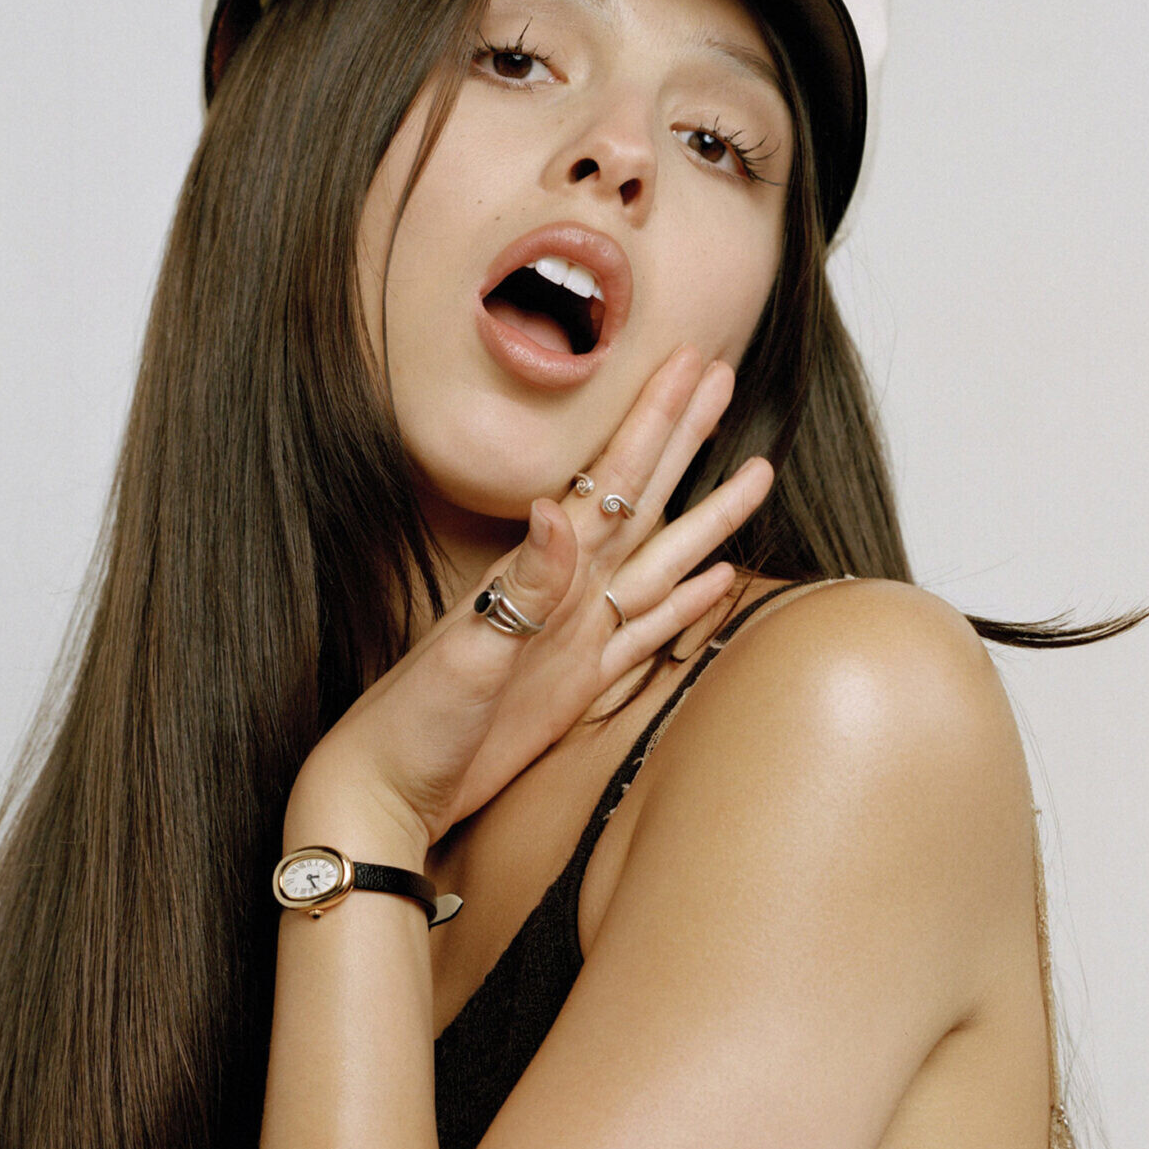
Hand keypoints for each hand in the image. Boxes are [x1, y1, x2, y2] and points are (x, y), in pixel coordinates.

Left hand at [288, 348, 773, 853]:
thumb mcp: (469, 650)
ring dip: (705, 518)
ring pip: (662, 562)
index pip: (614, 480)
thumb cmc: (416, 721)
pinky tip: (718, 579)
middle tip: (724, 377)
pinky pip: (647, 634)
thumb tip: (556, 508)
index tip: (690, 363)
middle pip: (645, 500)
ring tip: (756, 473)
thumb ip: (522, 584)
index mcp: (541, 572)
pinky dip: (686, 606)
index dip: (654, 422)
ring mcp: (576, 636)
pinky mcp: (579, 685)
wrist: (392, 785)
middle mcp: (565, 593)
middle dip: (685, 440)